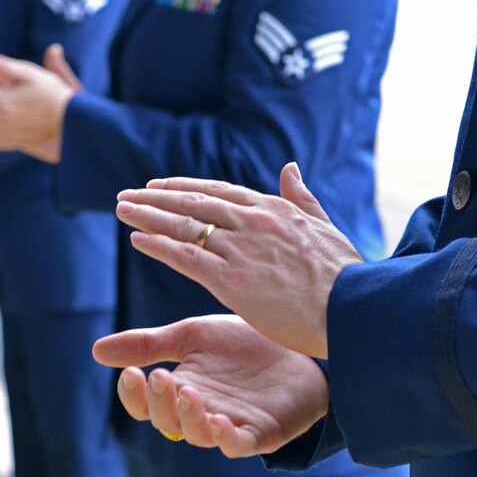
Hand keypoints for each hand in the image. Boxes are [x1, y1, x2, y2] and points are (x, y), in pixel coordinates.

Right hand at [93, 314, 328, 457]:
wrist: (298, 343)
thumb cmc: (241, 343)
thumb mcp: (191, 336)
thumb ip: (149, 344)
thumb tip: (96, 351)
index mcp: (180, 389)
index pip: (145, 403)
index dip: (134, 395)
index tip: (129, 373)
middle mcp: (200, 411)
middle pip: (168, 420)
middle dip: (159, 402)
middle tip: (158, 376)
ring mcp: (230, 424)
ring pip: (200, 434)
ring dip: (189, 418)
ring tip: (189, 394)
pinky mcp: (262, 433)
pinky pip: (239, 444)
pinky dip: (227, 438)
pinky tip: (220, 420)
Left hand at [114, 163, 363, 358]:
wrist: (355, 308)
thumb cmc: (345, 275)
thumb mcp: (325, 226)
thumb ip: (302, 197)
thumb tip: (289, 168)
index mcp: (273, 209)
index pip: (218, 192)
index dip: (184, 188)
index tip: (159, 185)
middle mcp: (252, 222)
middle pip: (193, 203)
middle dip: (155, 197)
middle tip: (127, 194)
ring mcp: (241, 248)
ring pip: (183, 225)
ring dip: (147, 216)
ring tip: (121, 209)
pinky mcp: (233, 278)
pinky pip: (185, 256)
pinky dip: (158, 245)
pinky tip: (137, 240)